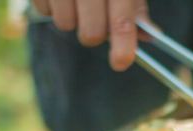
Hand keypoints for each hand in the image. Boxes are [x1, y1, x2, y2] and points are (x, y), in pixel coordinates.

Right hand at [33, 0, 149, 70]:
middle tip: (98, 18)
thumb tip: (150, 36)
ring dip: (73, 19)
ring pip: (65, 25)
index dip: (123, 44)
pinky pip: (43, 12)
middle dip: (96, 33)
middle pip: (90, 33)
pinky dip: (53, 7)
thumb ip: (135, 5)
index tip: (121, 62)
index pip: (121, 19)